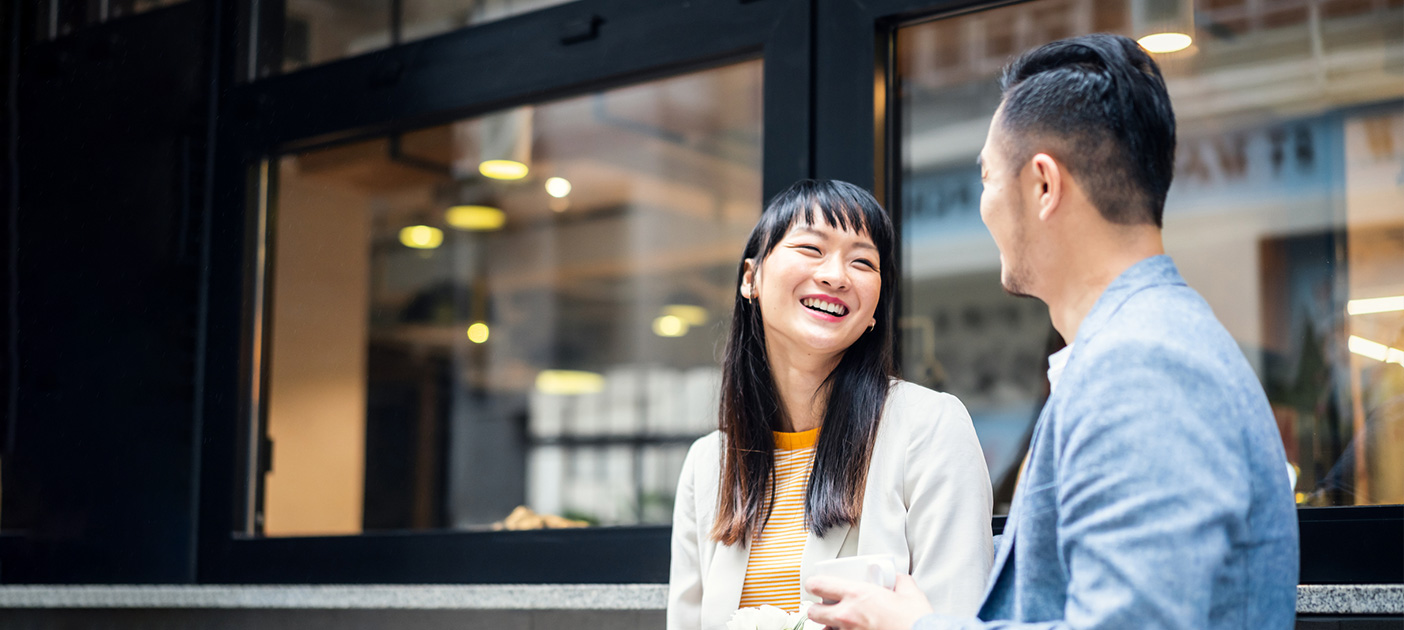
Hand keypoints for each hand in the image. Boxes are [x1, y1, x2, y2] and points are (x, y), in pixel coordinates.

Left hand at [804, 574, 933, 629]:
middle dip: (816, 608)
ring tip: (835, 623)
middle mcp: (848, 615)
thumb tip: (897, 577)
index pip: (818, 585)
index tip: (817, 585)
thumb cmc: (915, 621)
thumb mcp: (910, 593)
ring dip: (826, 625)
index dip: (813, 584)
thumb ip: (899, 581)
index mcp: (857, 595)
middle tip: (825, 606)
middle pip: (812, 611)